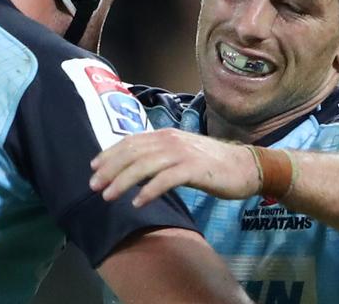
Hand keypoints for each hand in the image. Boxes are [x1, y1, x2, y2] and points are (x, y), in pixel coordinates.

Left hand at [89, 128, 260, 206]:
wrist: (245, 166)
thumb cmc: (211, 164)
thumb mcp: (181, 154)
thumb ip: (160, 156)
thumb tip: (134, 167)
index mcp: (166, 136)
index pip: (130, 142)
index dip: (109, 154)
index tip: (93, 168)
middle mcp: (171, 140)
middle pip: (133, 153)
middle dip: (110, 170)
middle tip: (94, 187)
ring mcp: (183, 153)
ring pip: (144, 165)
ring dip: (123, 181)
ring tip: (109, 196)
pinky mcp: (194, 169)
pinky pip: (166, 179)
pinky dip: (149, 190)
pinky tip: (138, 202)